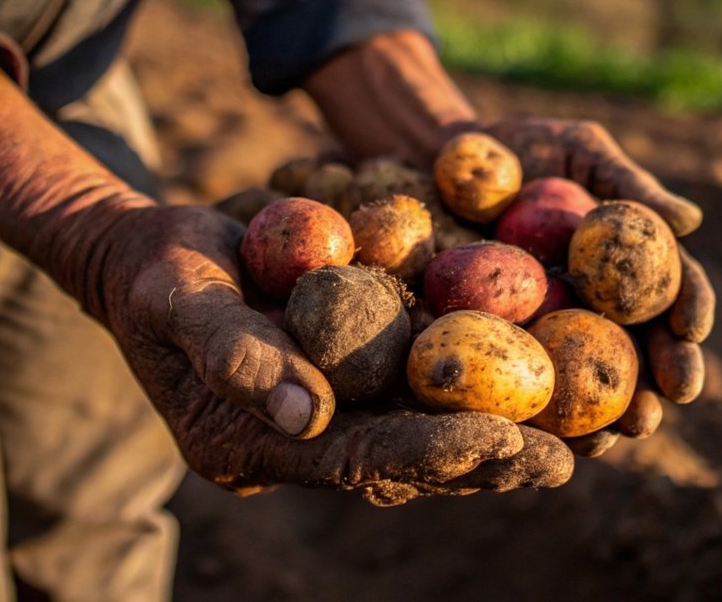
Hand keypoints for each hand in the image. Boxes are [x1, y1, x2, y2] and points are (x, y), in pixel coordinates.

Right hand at [91, 204, 573, 500]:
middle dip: (485, 460)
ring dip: (497, 439)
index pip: (355, 458)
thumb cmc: (155, 272)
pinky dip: (478, 393)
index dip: (430, 451)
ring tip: (574, 436)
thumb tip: (301, 410)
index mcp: (250, 445)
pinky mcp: (350, 382)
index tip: (500, 439)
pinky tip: (539, 381)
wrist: (147, 256)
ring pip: (423, 438)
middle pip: (405, 464)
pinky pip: (420, 396)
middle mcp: (299, 442)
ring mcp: (326, 416)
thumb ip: (230, 350)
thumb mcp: (175, 296)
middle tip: (563, 456)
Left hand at [485, 118, 715, 451]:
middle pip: (641, 350)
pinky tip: (542, 439)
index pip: (672, 291)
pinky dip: (536, 418)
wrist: (437, 155)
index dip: (689, 312)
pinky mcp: (496, 345)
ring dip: (606, 418)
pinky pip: (520, 387)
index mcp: (626, 263)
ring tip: (612, 437)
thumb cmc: (519, 146)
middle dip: (657, 382)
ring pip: (589, 384)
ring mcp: (549, 329)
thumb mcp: (576, 152)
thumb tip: (690, 222)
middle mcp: (597, 305)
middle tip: (664, 403)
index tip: (692, 331)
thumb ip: (627, 184)